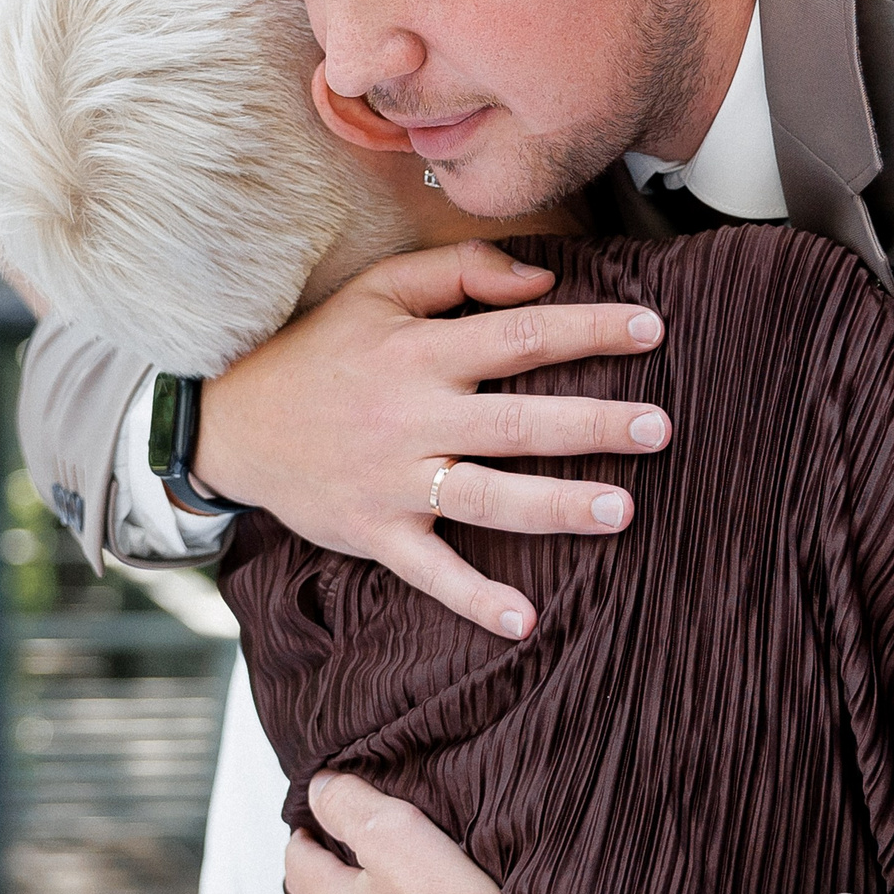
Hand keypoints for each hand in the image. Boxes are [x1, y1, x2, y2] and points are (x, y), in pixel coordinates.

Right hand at [196, 238, 671, 638]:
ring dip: (555, 507)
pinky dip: (475, 600)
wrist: (233, 423)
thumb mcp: (379, 289)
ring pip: (486, 497)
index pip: (520, 336)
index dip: (589, 330)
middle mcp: (412, 417)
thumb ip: (462, 272)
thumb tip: (546, 281)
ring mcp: (394, 482)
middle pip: (517, 422)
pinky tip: (525, 621)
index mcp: (419, 352)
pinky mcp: (375, 534)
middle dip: (592, 425)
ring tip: (622, 512)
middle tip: (659, 428)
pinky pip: (430, 573)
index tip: (653, 328)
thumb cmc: (321, 350)